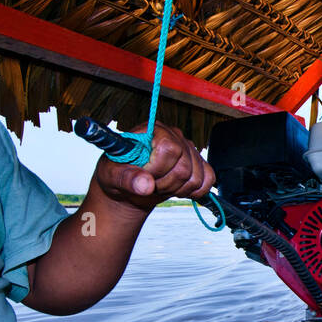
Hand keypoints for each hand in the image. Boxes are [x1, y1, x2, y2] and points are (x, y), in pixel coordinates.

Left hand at [94, 122, 215, 210]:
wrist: (128, 187)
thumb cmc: (117, 174)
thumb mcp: (112, 175)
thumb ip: (127, 178)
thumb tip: (145, 184)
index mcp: (153, 130)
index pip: (169, 148)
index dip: (158, 168)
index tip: (143, 176)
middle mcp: (174, 136)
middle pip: (184, 166)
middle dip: (165, 184)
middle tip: (150, 185)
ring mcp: (188, 149)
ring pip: (197, 176)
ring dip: (177, 190)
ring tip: (160, 186)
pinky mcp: (198, 164)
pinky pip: (209, 179)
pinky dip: (194, 191)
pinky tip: (177, 190)